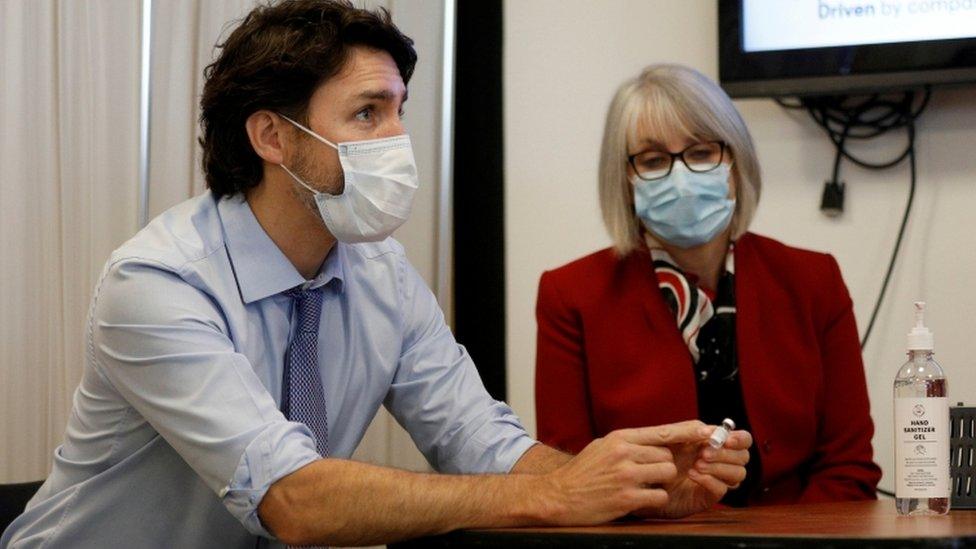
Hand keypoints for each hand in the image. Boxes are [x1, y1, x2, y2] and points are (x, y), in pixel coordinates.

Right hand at [539, 422, 707, 524]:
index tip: (708, 430)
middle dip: (663, 468)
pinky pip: (660, 496)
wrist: (558, 496)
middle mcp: (624, 453)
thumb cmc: (582, 472)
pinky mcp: (626, 498)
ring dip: (661, 484)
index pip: (663, 431)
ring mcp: (625, 475)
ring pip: (667, 474)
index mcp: (620, 438)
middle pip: (667, 457)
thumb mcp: (603, 446)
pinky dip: (655, 500)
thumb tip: (661, 439)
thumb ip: (629, 442)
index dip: (688, 432)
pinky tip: (639, 500)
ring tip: (642, 487)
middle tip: (647, 476)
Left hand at [634, 423, 751, 518]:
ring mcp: (716, 479)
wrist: (641, 479)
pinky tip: (693, 475)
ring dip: (719, 467)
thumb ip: (690, 430)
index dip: (740, 439)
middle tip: (703, 453)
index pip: (742, 440)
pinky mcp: (708, 496)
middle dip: (726, 454)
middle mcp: (719, 461)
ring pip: (738, 474)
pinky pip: (722, 489)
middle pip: (743, 457)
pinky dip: (710, 480)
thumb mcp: (670, 437)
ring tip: (696, 464)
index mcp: (714, 443)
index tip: (727, 440)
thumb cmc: (655, 455)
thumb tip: (712, 430)